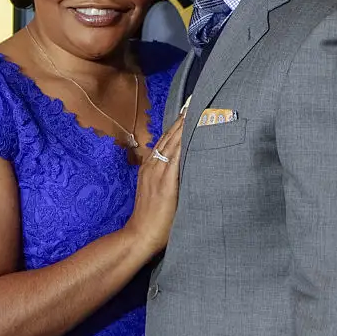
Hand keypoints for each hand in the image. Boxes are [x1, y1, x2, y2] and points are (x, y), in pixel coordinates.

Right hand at [124, 115, 183, 257]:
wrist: (140, 235)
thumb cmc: (152, 218)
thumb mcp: (156, 192)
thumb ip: (167, 178)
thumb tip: (183, 169)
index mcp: (150, 166)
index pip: (165, 139)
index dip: (177, 123)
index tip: (189, 108)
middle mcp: (153, 165)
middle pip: (170, 136)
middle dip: (183, 118)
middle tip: (196, 101)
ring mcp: (158, 173)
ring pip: (173, 142)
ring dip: (184, 125)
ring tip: (196, 109)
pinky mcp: (166, 182)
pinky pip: (176, 158)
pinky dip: (184, 143)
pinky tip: (193, 133)